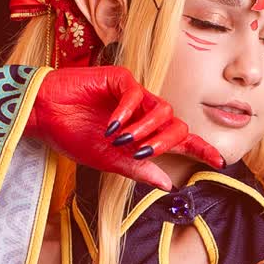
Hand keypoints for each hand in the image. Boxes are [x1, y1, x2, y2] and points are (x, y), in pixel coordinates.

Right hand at [28, 65, 223, 191]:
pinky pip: (136, 93)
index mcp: (144, 134)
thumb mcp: (107, 161)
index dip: (201, 148)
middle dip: (165, 143)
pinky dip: (127, 112)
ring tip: (121, 141)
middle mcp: (144, 113)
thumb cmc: (73, 136)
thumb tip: (168, 184)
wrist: (44, 115)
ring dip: (145, 130)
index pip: (180, 140)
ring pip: (162, 110)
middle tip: (142, 153)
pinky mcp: (120, 78)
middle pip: (176, 125)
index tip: (220, 161)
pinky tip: (112, 125)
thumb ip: (137, 170)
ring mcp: (134, 95)